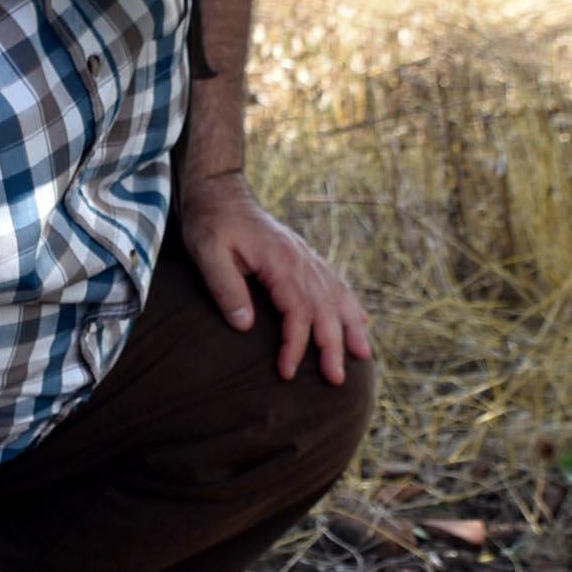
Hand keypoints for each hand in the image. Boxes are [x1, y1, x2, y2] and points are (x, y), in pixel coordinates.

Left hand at [181, 171, 373, 385]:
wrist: (219, 192)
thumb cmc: (210, 223)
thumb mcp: (207, 253)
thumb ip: (226, 288)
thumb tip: (246, 326)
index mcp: (280, 261)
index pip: (297, 311)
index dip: (295, 344)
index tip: (288, 373)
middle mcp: (300, 260)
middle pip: (324, 309)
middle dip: (333, 346)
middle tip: (336, 379)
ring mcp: (305, 258)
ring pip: (337, 297)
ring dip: (350, 328)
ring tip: (363, 356)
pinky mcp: (303, 258)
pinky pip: (334, 283)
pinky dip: (349, 304)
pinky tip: (360, 321)